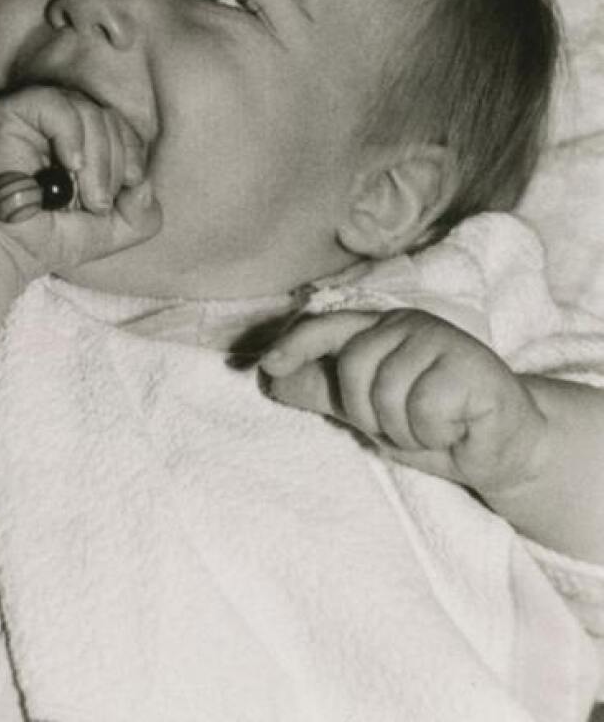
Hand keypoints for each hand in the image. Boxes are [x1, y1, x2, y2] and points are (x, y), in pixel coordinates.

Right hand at [0, 84, 159, 275]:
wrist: (0, 251)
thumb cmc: (44, 237)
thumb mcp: (107, 232)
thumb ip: (141, 215)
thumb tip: (146, 184)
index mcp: (77, 138)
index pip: (117, 123)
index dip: (132, 150)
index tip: (131, 183)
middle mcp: (55, 121)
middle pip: (106, 116)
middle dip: (115, 164)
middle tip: (97, 203)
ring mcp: (31, 114)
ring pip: (86, 110)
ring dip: (97, 160)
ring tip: (84, 197)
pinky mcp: (8, 111)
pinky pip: (54, 104)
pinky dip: (71, 135)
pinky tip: (70, 164)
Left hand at [259, 308, 547, 496]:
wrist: (502, 447)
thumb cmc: (434, 424)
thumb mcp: (369, 411)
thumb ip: (323, 390)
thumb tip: (269, 376)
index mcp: (380, 329)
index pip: (328, 327)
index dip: (296, 344)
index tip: (269, 365)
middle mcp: (407, 325)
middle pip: (353, 369)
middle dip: (371, 414)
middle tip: (404, 424)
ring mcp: (441, 340)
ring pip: (388, 393)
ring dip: (407, 429)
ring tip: (433, 426)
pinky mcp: (472, 366)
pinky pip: (425, 409)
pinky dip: (435, 432)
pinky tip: (457, 427)